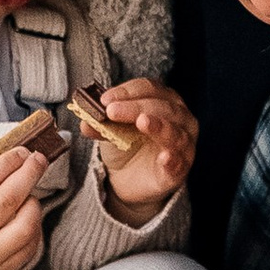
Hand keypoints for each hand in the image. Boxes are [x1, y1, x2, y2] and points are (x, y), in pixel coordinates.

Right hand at [0, 151, 47, 269]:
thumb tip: (4, 170)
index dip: (7, 162)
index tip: (20, 152)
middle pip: (9, 200)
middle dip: (29, 174)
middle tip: (38, 160)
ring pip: (25, 227)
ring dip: (33, 204)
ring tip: (29, 194)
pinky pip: (27, 249)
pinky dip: (34, 230)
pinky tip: (29, 219)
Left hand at [91, 80, 195, 219]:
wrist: (129, 180)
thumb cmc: (126, 146)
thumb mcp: (109, 130)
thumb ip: (100, 123)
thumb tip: (86, 120)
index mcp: (162, 101)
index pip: (149, 88)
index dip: (127, 92)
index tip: (104, 100)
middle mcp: (179, 118)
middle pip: (162, 106)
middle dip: (136, 106)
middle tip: (112, 111)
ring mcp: (183, 144)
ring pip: (175, 132)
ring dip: (158, 126)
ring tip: (142, 122)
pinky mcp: (179, 169)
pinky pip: (179, 163)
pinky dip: (172, 159)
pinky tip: (164, 158)